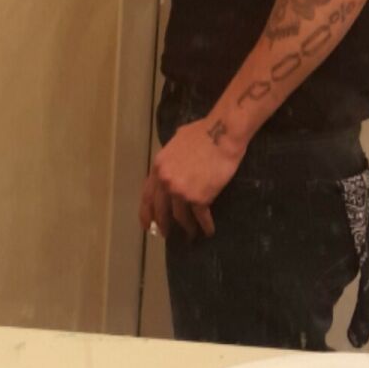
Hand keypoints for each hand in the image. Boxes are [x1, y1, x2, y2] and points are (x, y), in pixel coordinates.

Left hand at [140, 116, 246, 240]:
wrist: (222, 134)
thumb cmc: (202, 132)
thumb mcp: (176, 141)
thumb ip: (170, 157)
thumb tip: (173, 161)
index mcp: (158, 167)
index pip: (147, 196)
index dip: (146, 213)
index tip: (147, 225)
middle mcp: (166, 182)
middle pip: (161, 210)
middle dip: (163, 225)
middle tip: (166, 235)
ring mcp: (182, 192)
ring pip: (180, 216)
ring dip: (186, 227)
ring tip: (189, 235)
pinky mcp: (200, 198)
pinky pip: (201, 217)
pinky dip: (205, 226)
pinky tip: (208, 231)